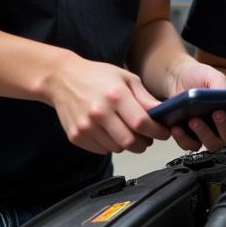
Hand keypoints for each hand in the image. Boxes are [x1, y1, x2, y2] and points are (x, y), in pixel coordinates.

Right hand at [45, 55, 169, 153]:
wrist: (62, 79)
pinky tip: (110, 132)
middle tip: (147, 137)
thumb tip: (162, 113)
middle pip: (130, 141)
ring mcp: (85, 126)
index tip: (163, 133)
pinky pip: (101, 150)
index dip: (157, 131)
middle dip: (144, 143)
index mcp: (115, 96)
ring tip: (127, 131)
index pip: (141, 123)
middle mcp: (99, 112)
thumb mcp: (126, 78)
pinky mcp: (76, 136)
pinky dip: (110, 145)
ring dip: (127, 144)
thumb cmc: (97, 76)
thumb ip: (145, 98)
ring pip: (116, 148)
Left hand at [166, 60, 225, 152]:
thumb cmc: (199, 77)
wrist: (177, 77)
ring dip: (203, 134)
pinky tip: (176, 127)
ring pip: (211, 144)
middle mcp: (222, 128)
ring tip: (193, 120)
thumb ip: (222, 86)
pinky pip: (189, 145)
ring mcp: (207, 135)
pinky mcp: (189, 138)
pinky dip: (183, 138)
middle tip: (216, 113)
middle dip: (224, 127)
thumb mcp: (213, 76)